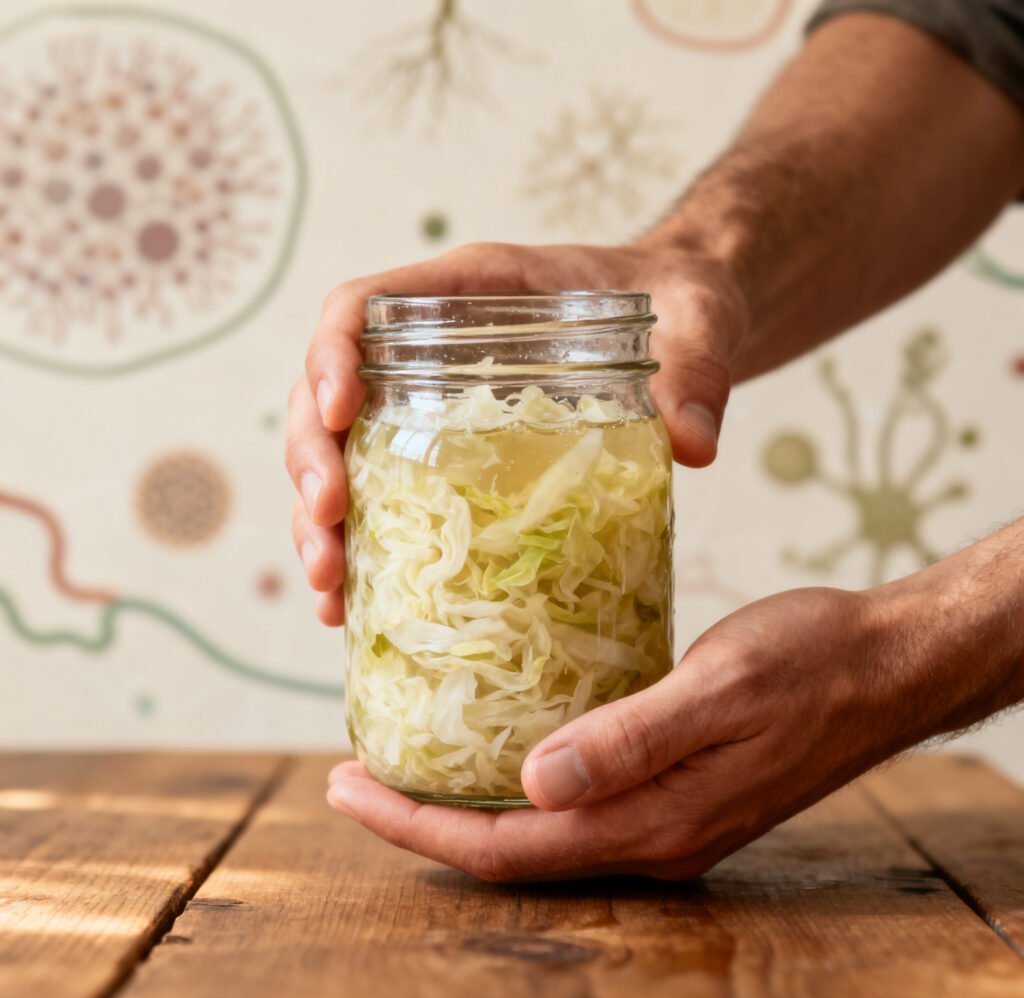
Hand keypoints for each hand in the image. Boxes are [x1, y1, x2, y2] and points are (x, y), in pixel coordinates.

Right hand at [285, 241, 747, 623]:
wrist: (685, 317)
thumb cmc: (677, 300)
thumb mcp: (695, 319)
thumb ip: (696, 367)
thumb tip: (693, 445)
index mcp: (471, 292)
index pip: (362, 308)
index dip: (331, 357)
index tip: (340, 415)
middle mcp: (433, 347)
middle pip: (329, 394)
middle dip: (312, 461)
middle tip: (326, 526)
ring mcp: (434, 402)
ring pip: (343, 454)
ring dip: (320, 518)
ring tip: (329, 586)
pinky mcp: (451, 453)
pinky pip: (384, 493)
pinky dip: (360, 546)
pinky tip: (352, 603)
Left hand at [325, 585, 925, 880]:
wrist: (884, 666)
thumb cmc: (811, 664)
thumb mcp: (722, 687)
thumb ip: (633, 739)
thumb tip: (535, 782)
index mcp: (655, 820)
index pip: (509, 849)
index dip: (420, 827)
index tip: (349, 787)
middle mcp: (653, 834)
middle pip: (512, 852)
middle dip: (424, 822)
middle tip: (354, 776)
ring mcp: (666, 817)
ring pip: (540, 834)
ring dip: (465, 805)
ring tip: (404, 765)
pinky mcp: (676, 789)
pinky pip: (576, 806)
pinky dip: (516, 786)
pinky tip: (494, 746)